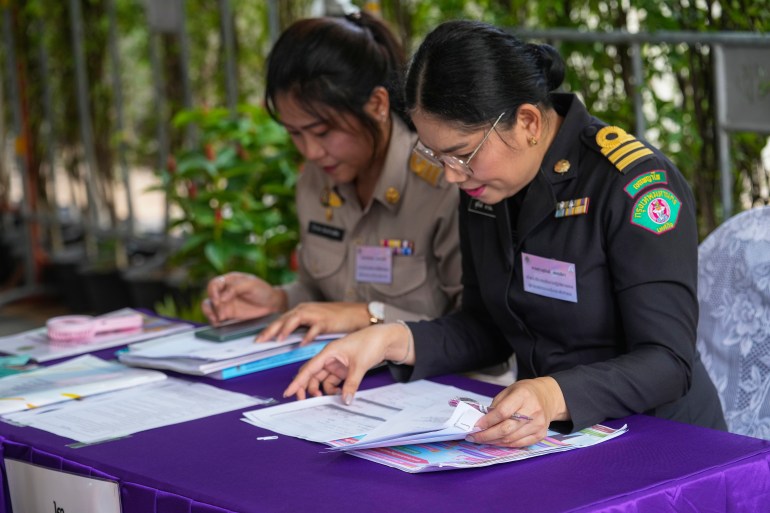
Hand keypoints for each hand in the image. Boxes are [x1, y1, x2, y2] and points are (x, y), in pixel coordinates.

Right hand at [201, 272, 286, 324]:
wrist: (272, 304)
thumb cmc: (263, 290)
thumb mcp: (251, 284)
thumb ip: (235, 288)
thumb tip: (221, 297)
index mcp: (228, 281)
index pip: (214, 284)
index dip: (212, 292)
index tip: (218, 300)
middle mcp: (223, 292)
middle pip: (209, 297)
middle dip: (210, 306)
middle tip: (219, 313)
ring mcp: (225, 304)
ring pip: (209, 308)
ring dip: (210, 314)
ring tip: (217, 321)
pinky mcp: (228, 315)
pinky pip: (216, 318)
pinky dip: (215, 321)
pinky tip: (219, 324)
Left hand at [256, 302, 370, 344]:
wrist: (355, 313)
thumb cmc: (335, 318)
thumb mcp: (314, 320)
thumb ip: (301, 326)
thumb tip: (287, 337)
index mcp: (301, 310)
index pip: (280, 319)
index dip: (268, 329)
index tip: (257, 340)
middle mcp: (305, 309)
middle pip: (284, 319)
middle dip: (271, 330)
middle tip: (260, 341)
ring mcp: (315, 314)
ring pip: (296, 320)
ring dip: (286, 329)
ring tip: (278, 339)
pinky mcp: (326, 321)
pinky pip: (315, 328)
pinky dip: (308, 336)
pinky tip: (302, 343)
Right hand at [283, 323, 411, 402]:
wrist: (384, 338)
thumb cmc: (370, 343)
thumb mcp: (360, 365)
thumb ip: (351, 384)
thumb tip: (345, 400)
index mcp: (328, 352)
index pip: (308, 368)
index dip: (297, 381)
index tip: (288, 392)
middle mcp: (329, 357)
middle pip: (311, 374)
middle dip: (306, 387)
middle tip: (304, 401)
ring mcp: (336, 363)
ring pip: (321, 379)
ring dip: (321, 390)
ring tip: (325, 399)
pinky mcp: (343, 368)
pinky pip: (332, 381)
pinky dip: (333, 389)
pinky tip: (339, 394)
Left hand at [467, 377, 567, 447]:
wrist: (548, 397)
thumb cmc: (525, 392)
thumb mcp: (509, 391)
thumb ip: (496, 405)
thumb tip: (482, 421)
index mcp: (523, 396)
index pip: (503, 412)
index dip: (487, 421)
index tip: (475, 425)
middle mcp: (533, 411)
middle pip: (506, 429)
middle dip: (487, 435)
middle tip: (473, 437)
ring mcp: (538, 425)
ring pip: (511, 439)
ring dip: (493, 441)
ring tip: (482, 440)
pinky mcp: (540, 435)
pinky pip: (518, 444)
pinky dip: (505, 444)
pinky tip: (495, 442)